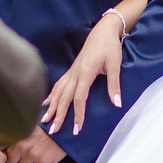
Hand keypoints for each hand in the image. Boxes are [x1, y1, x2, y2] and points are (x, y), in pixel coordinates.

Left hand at [5, 126, 66, 162]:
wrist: (63, 131)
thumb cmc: (44, 129)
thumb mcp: (28, 127)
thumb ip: (16, 134)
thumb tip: (2, 145)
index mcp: (18, 135)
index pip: (3, 149)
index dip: (7, 151)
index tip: (12, 151)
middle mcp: (23, 146)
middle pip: (11, 161)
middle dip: (17, 159)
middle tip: (26, 153)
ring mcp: (33, 155)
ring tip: (35, 155)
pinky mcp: (42, 162)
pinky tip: (42, 158)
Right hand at [42, 15, 124, 134]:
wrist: (103, 31)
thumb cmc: (110, 46)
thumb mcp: (115, 65)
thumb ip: (114, 85)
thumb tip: (117, 104)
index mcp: (85, 72)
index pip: (79, 98)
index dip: (77, 114)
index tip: (76, 129)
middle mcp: (75, 73)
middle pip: (64, 97)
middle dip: (58, 115)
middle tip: (53, 131)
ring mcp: (72, 71)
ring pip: (59, 91)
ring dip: (52, 106)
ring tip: (45, 120)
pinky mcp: (73, 69)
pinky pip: (59, 84)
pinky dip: (52, 94)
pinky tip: (47, 102)